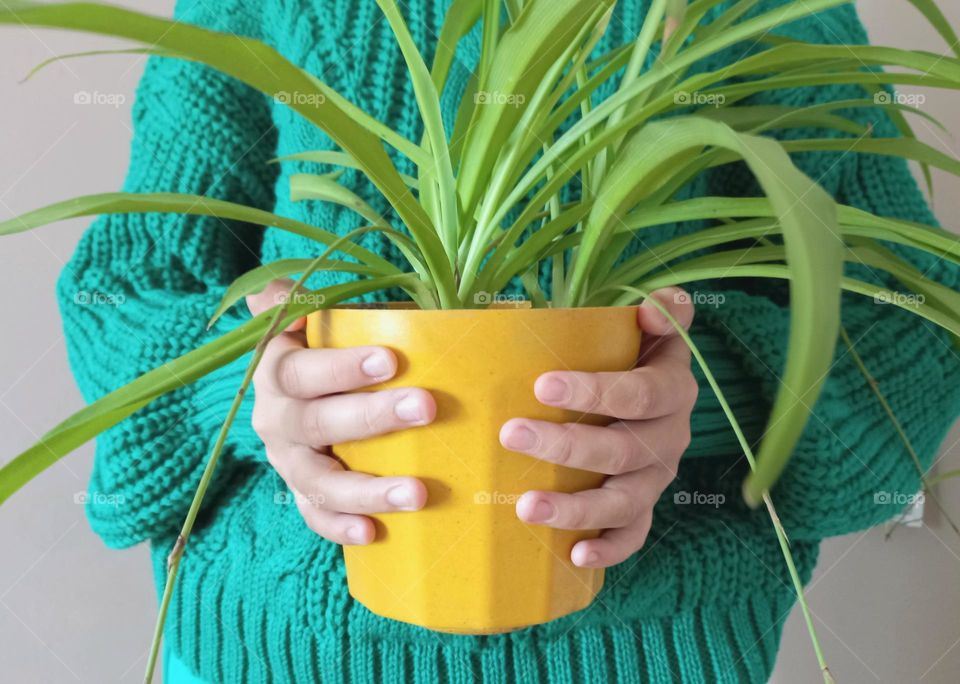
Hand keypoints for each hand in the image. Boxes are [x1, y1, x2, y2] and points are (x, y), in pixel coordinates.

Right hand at [247, 280, 434, 544]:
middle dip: (372, 417)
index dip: (340, 367)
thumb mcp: (323, 317)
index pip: (300, 369)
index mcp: (278, 370)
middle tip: (426, 408)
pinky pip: (316, 518)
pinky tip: (375, 533)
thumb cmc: (337, 347)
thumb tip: (279, 286)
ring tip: (417, 493)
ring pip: (318, 481)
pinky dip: (342, 528)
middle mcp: (276, 418)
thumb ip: (304, 301)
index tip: (391, 360)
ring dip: (366, 489)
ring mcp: (289, 462)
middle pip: (316, 423)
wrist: (317, 393)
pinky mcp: (305, 495)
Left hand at [500, 287, 696, 567]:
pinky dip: (609, 550)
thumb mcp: (646, 327)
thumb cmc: (627, 355)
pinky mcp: (643, 508)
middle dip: (566, 446)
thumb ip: (662, 312)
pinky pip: (634, 536)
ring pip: (624, 502)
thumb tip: (652, 308)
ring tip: (527, 506)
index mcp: (671, 388)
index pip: (640, 393)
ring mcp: (656, 479)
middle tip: (512, 435)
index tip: (542, 386)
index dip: (596, 391)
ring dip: (577, 508)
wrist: (646, 396)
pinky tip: (575, 555)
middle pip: (623, 450)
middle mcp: (670, 437)